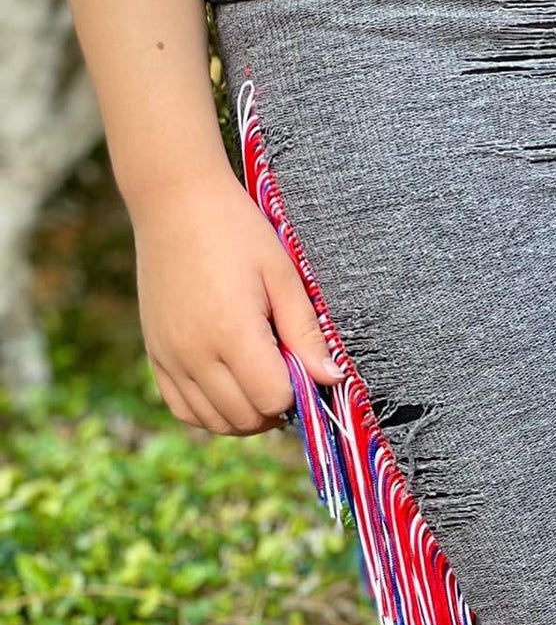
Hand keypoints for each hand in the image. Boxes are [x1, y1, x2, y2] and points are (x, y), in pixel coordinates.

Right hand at [132, 169, 341, 435]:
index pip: (273, 399)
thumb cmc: (238, 232)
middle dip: (275, 408)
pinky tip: (229, 390)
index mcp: (231, 332)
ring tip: (259, 382)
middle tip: (286, 375)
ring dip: (246, 416)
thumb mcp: (283, 276)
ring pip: (214, 422)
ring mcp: (169, 356)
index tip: (301, 365)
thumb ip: (306, 333)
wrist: (174, 202)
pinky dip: (210, 412)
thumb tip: (331, 380)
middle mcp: (194, 352)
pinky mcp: (155, 354)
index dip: (296, 391)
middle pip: (246, 418)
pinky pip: (183, 409)